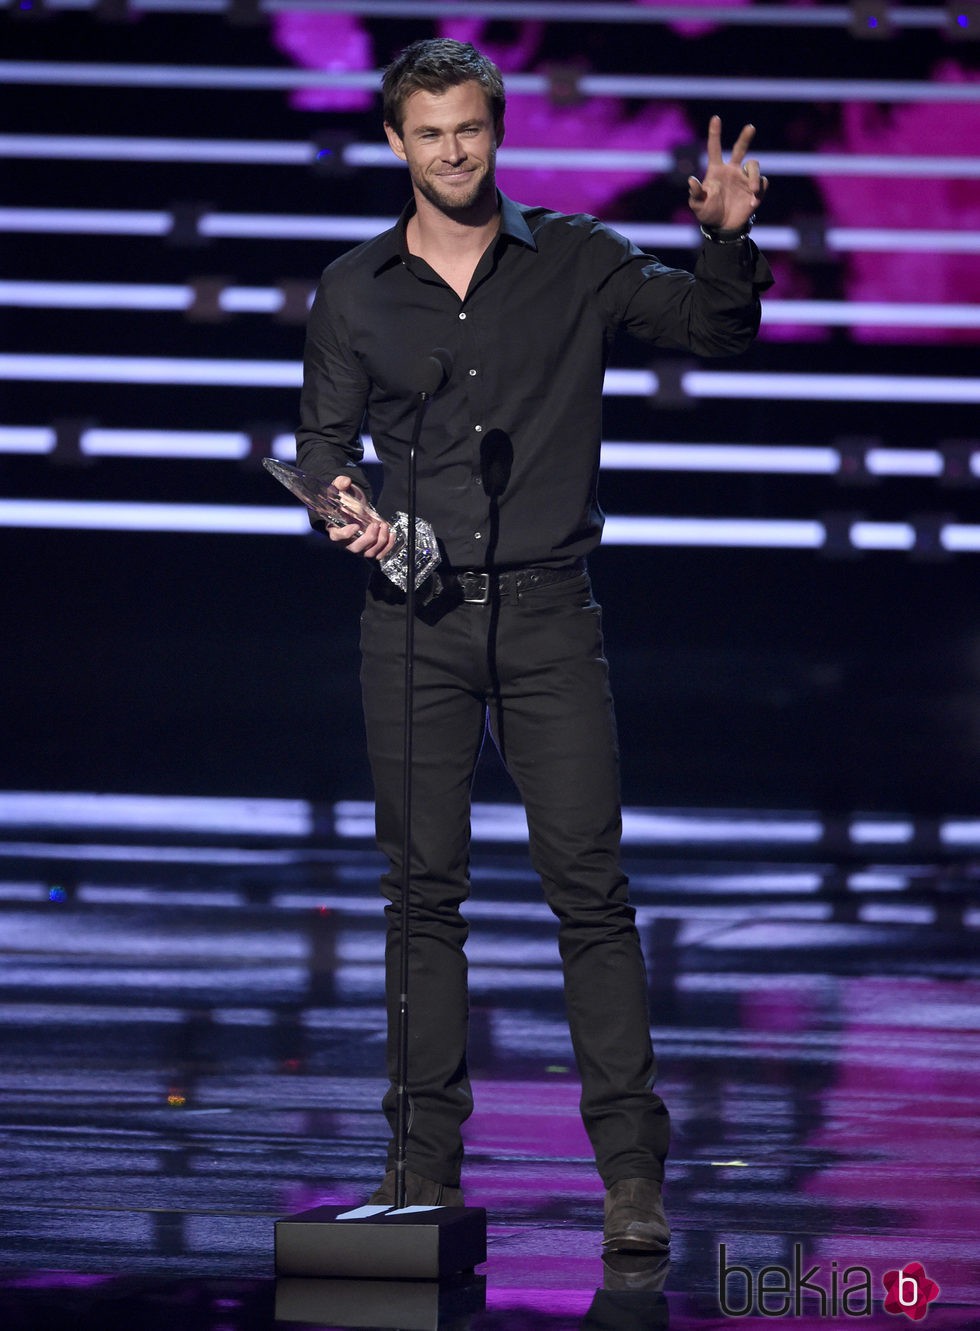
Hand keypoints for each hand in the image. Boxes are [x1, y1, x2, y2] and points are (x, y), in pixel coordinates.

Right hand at [328, 475, 393, 558]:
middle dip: (368, 538)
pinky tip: (391, 534)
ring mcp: (359, 547)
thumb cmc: (342, 501)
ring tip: (384, 526)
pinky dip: (387, 546)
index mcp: (334, 529)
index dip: (346, 534)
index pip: (337, 537)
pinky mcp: (369, 548)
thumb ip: (339, 484)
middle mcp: (345, 542)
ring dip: (380, 541)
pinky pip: (379, 554)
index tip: (355, 526)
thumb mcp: (338, 490)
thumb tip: (345, 482)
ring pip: (369, 553)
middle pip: (355, 548)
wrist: (351, 508)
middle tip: (375, 525)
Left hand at [688, 116, 767, 231]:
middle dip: (745, 138)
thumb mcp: (697, 205)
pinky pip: (763, 183)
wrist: (723, 228)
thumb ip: (695, 193)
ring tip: (753, 190)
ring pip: (754, 165)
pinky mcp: (755, 190)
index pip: (715, 149)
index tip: (715, 118)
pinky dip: (759, 191)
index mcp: (717, 171)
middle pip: (740, 149)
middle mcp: (732, 171)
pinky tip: (752, 202)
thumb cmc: (708, 213)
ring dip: (755, 176)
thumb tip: (691, 180)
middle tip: (750, 128)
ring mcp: (745, 179)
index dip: (715, 133)